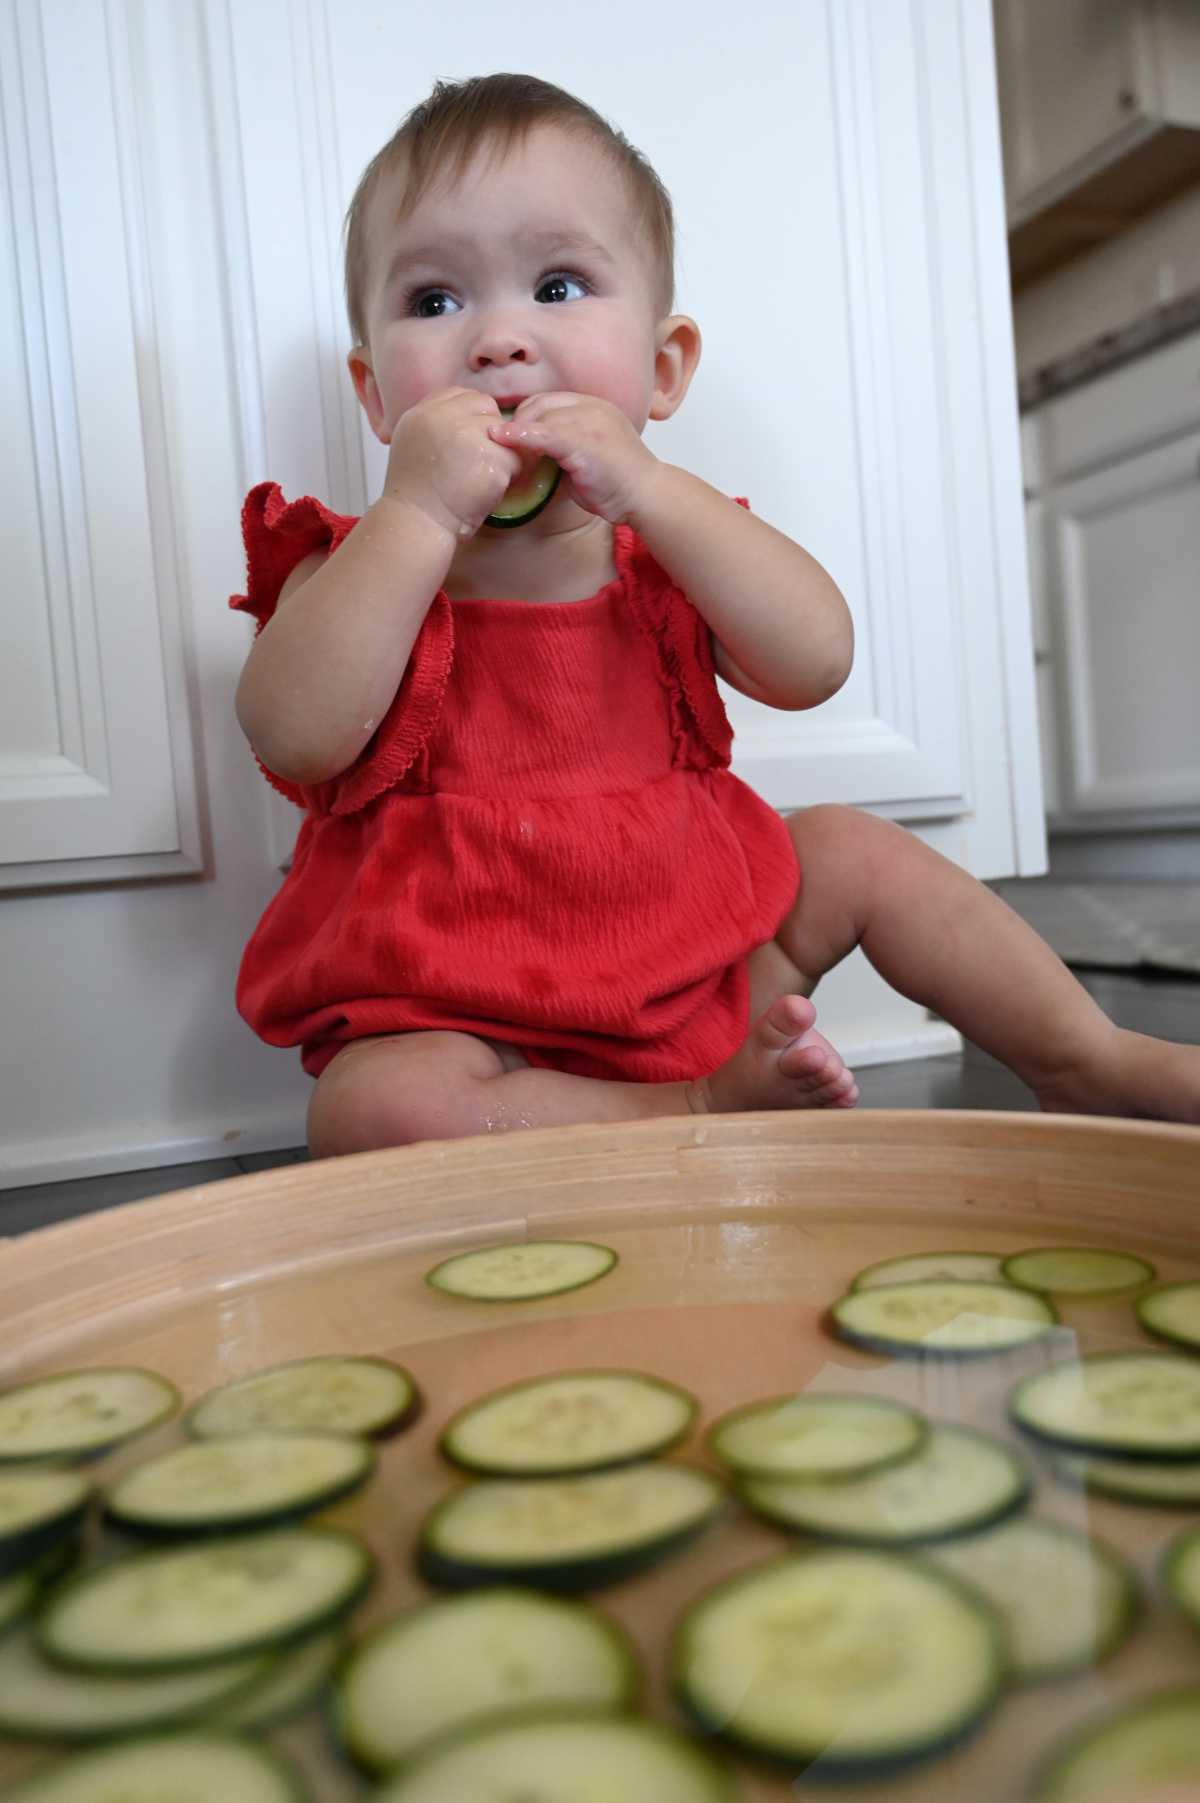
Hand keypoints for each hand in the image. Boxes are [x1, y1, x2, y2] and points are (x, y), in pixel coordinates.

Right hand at [382, 388, 522, 539]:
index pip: (463, 396)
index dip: (472, 419)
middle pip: (486, 407)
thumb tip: (471, 416)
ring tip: (479, 480)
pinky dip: (509, 477)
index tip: (468, 446)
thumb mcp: (413, 444)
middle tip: (477, 463)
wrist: (417, 524)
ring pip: (504, 433)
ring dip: (500, 456)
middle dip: (490, 433)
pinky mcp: (489, 458)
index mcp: (422, 412)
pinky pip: (516, 459)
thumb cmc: (416, 495)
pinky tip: (487, 490)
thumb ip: (437, 424)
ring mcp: (466, 435)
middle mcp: (442, 416)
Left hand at [488, 393, 657, 524]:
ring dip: (516, 432)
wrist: (646, 496)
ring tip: (499, 449)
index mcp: (593, 407)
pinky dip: (520, 436)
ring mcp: (589, 422)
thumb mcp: (587, 455)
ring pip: (540, 417)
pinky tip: (501, 439)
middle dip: (518, 423)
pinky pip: (544, 434)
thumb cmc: (618, 483)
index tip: (511, 435)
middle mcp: (591, 408)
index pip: (549, 401)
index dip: (526, 416)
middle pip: (540, 404)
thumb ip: (562, 448)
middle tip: (503, 446)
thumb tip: (530, 455)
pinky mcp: (584, 442)